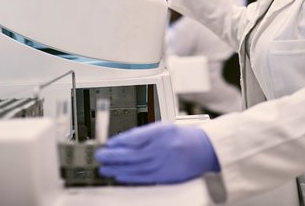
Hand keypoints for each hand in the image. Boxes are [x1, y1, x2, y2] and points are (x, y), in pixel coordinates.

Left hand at [95, 122, 219, 183]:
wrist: (204, 149)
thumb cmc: (183, 136)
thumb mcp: (164, 127)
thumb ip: (144, 133)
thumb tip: (123, 140)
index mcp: (161, 132)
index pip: (134, 137)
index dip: (118, 141)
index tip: (107, 143)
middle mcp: (162, 148)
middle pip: (132, 153)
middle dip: (113, 155)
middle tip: (100, 155)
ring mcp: (164, 163)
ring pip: (135, 167)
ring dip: (117, 168)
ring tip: (104, 167)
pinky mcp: (166, 176)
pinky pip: (144, 177)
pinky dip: (129, 177)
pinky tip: (119, 176)